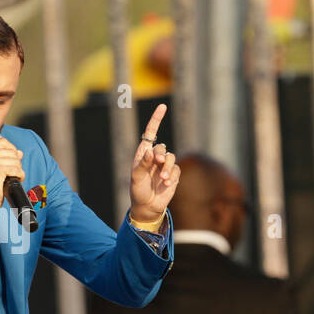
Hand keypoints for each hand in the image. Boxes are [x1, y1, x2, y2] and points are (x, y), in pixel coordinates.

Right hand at [0, 136, 25, 237]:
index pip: (3, 142)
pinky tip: (13, 181)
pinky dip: (19, 176)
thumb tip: (20, 152)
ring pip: (16, 160)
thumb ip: (5, 158)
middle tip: (9, 175)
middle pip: (12, 151)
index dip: (11, 153)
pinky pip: (16, 169)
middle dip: (15, 164)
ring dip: (18, 171)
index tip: (9, 165)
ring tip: (9, 179)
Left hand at [129, 103, 179, 222]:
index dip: (156, 119)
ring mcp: (164, 165)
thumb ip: (143, 164)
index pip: (151, 133)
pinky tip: (166, 183)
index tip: (162, 106)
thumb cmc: (138, 190)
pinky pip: (176, 169)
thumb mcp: (137, 177)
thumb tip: (151, 151)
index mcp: (143, 153)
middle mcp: (154, 157)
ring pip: (171, 158)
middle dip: (160, 155)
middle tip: (157, 163)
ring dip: (167, 168)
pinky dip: (171, 175)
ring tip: (163, 179)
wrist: (147, 206)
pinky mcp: (173, 174)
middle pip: (162, 147)